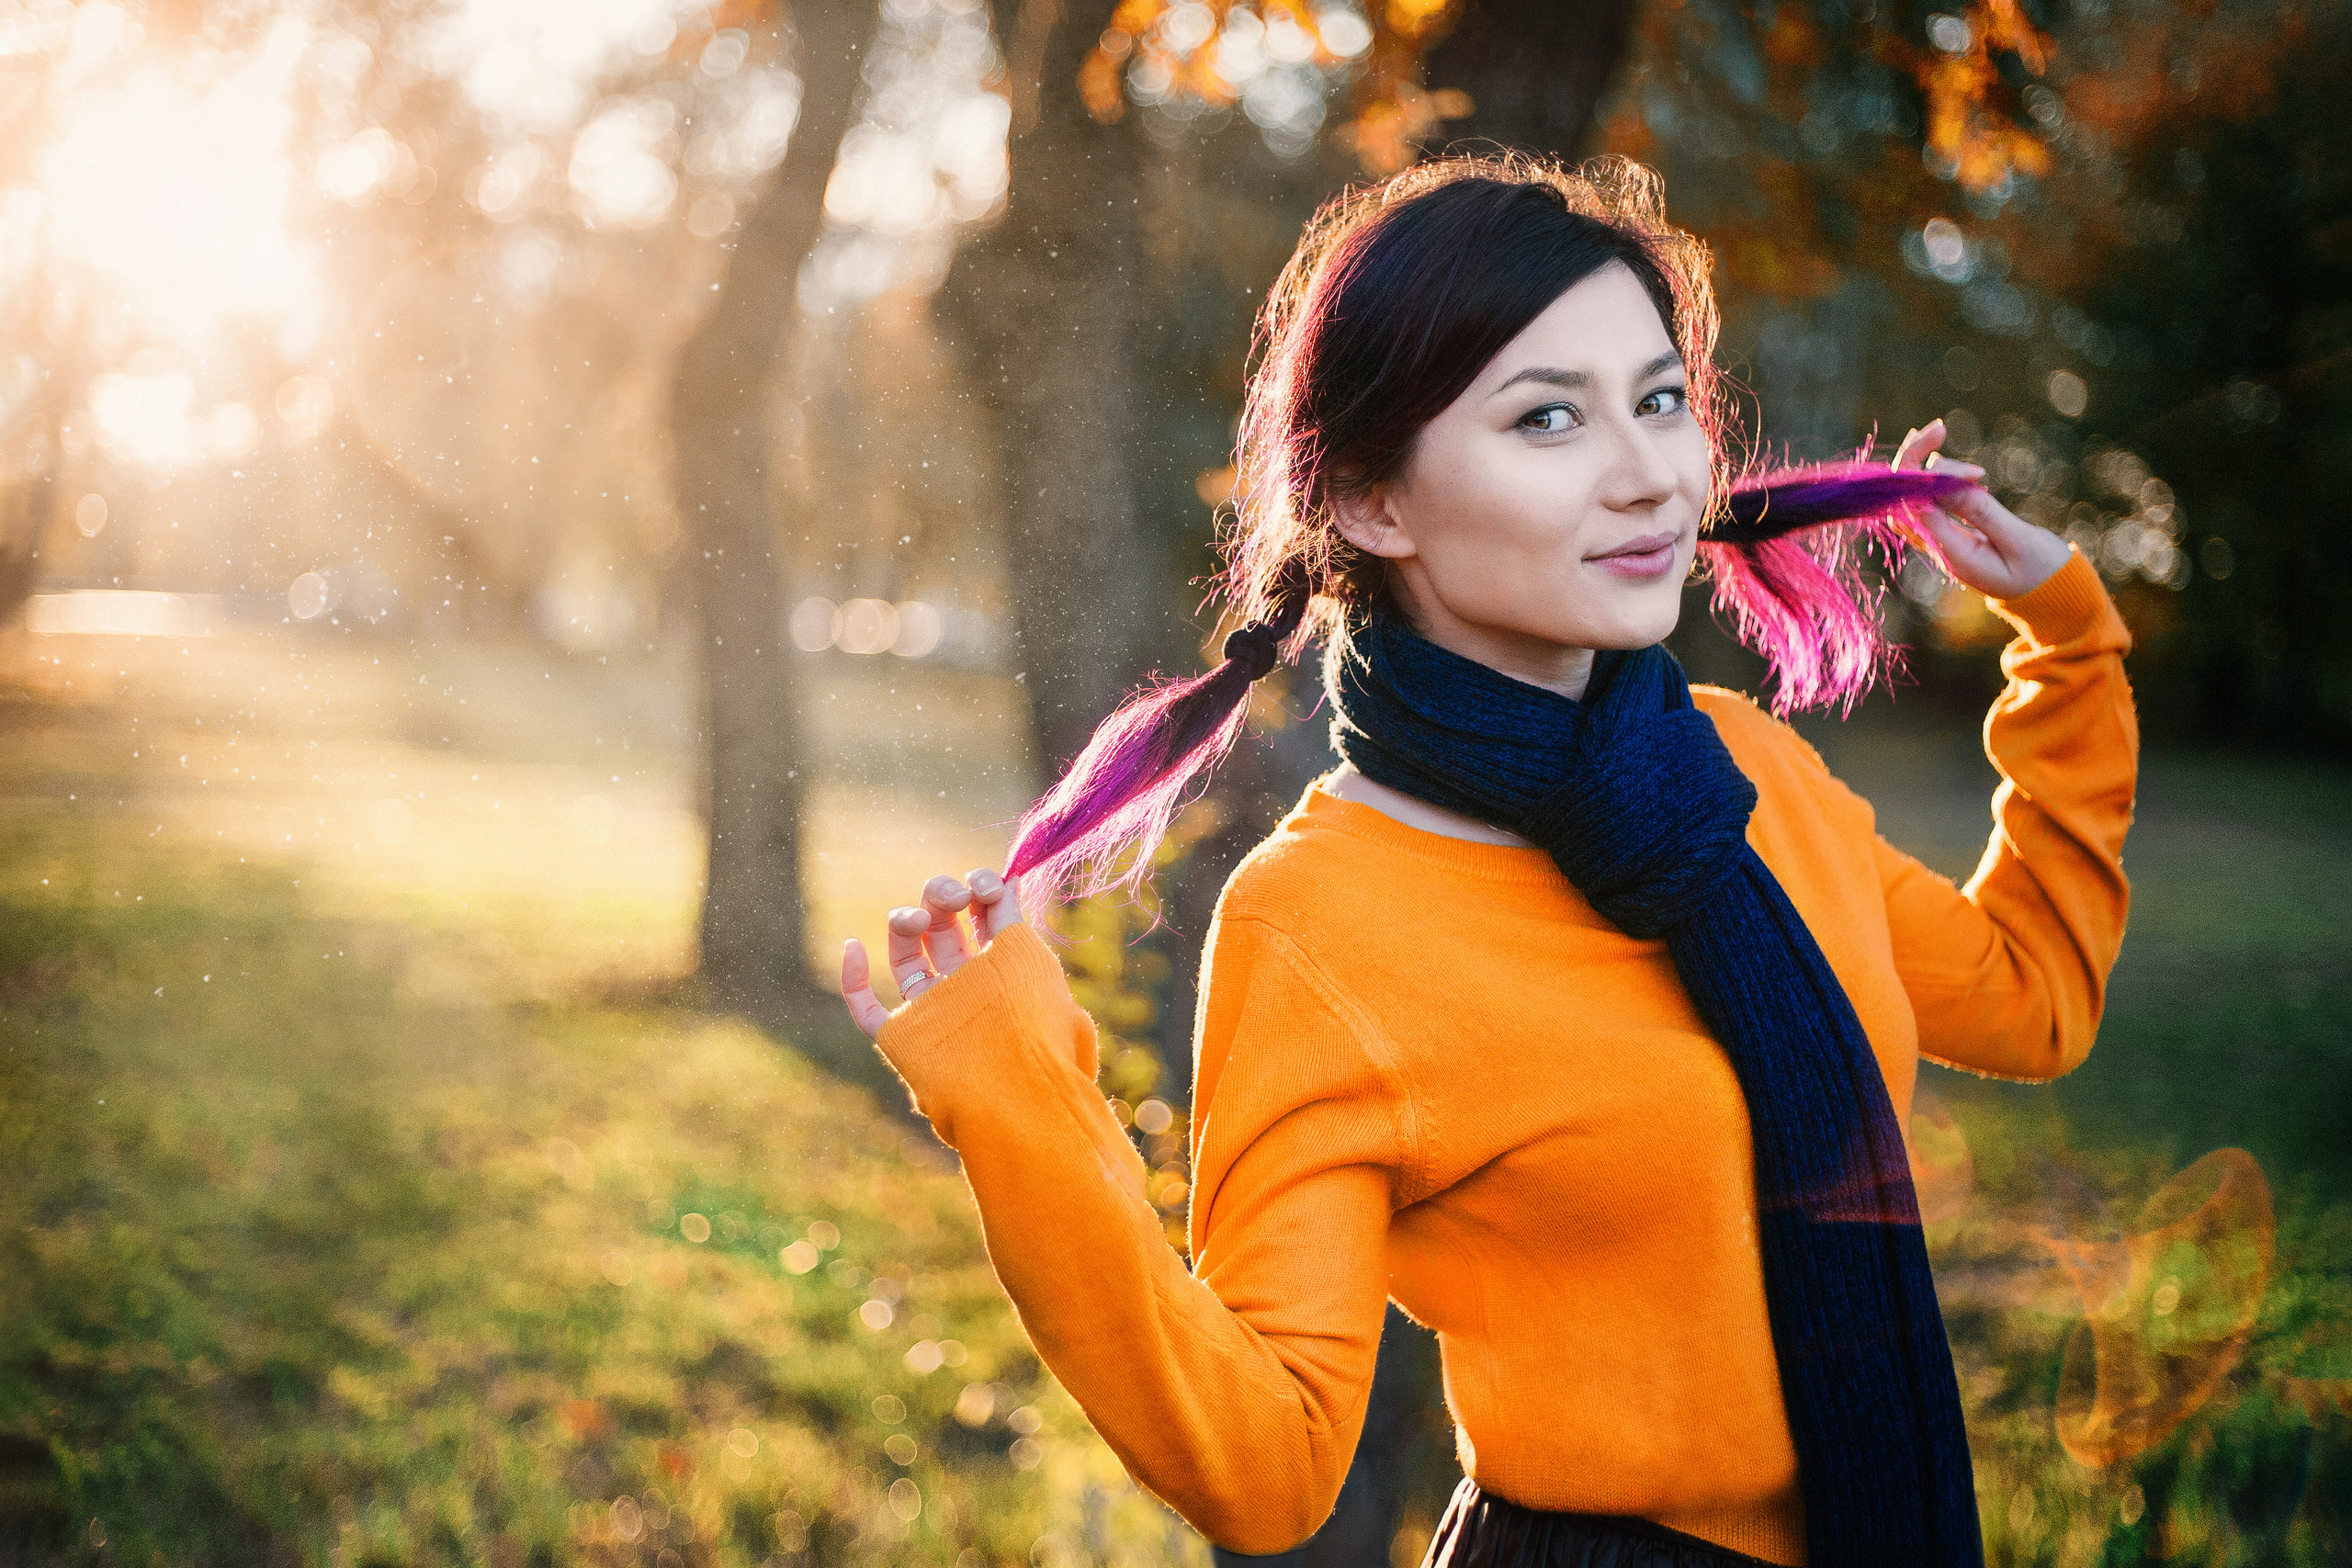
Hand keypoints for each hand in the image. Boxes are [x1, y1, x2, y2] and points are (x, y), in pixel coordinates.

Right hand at [842, 869, 1025, 1038]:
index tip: (988, 884)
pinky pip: (867, 1010)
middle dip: (943, 897)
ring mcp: (933, 1013)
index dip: (980, 890)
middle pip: (942, 929)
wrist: (1016, 1092)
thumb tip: (1006, 877)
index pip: (983, 919)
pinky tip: (853, 947)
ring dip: (903, 922)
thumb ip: (1010, 916)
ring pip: (905, 956)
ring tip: (917, 917)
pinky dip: (853, 979)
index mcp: (1002, 971)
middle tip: (955, 895)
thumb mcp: (1028, 957)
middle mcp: (967, 990)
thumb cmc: (1032, 1023)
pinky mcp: (903, 1038)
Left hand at [1893, 418, 2072, 600]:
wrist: (2050, 596)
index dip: (1936, 478)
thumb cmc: (2042, 571)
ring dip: (1918, 465)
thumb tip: (1946, 483)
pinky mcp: (1949, 534)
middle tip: (1938, 428)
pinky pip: (1926, 503)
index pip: (1919, 508)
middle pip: (1902, 502)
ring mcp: (1941, 542)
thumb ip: (1983, 513)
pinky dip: (1931, 478)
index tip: (1976, 472)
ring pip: (1910, 500)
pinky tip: (1940, 456)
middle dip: (1912, 462)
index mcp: (1954, 556)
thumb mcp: (2020, 541)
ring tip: (1937, 431)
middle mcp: (1939, 549)